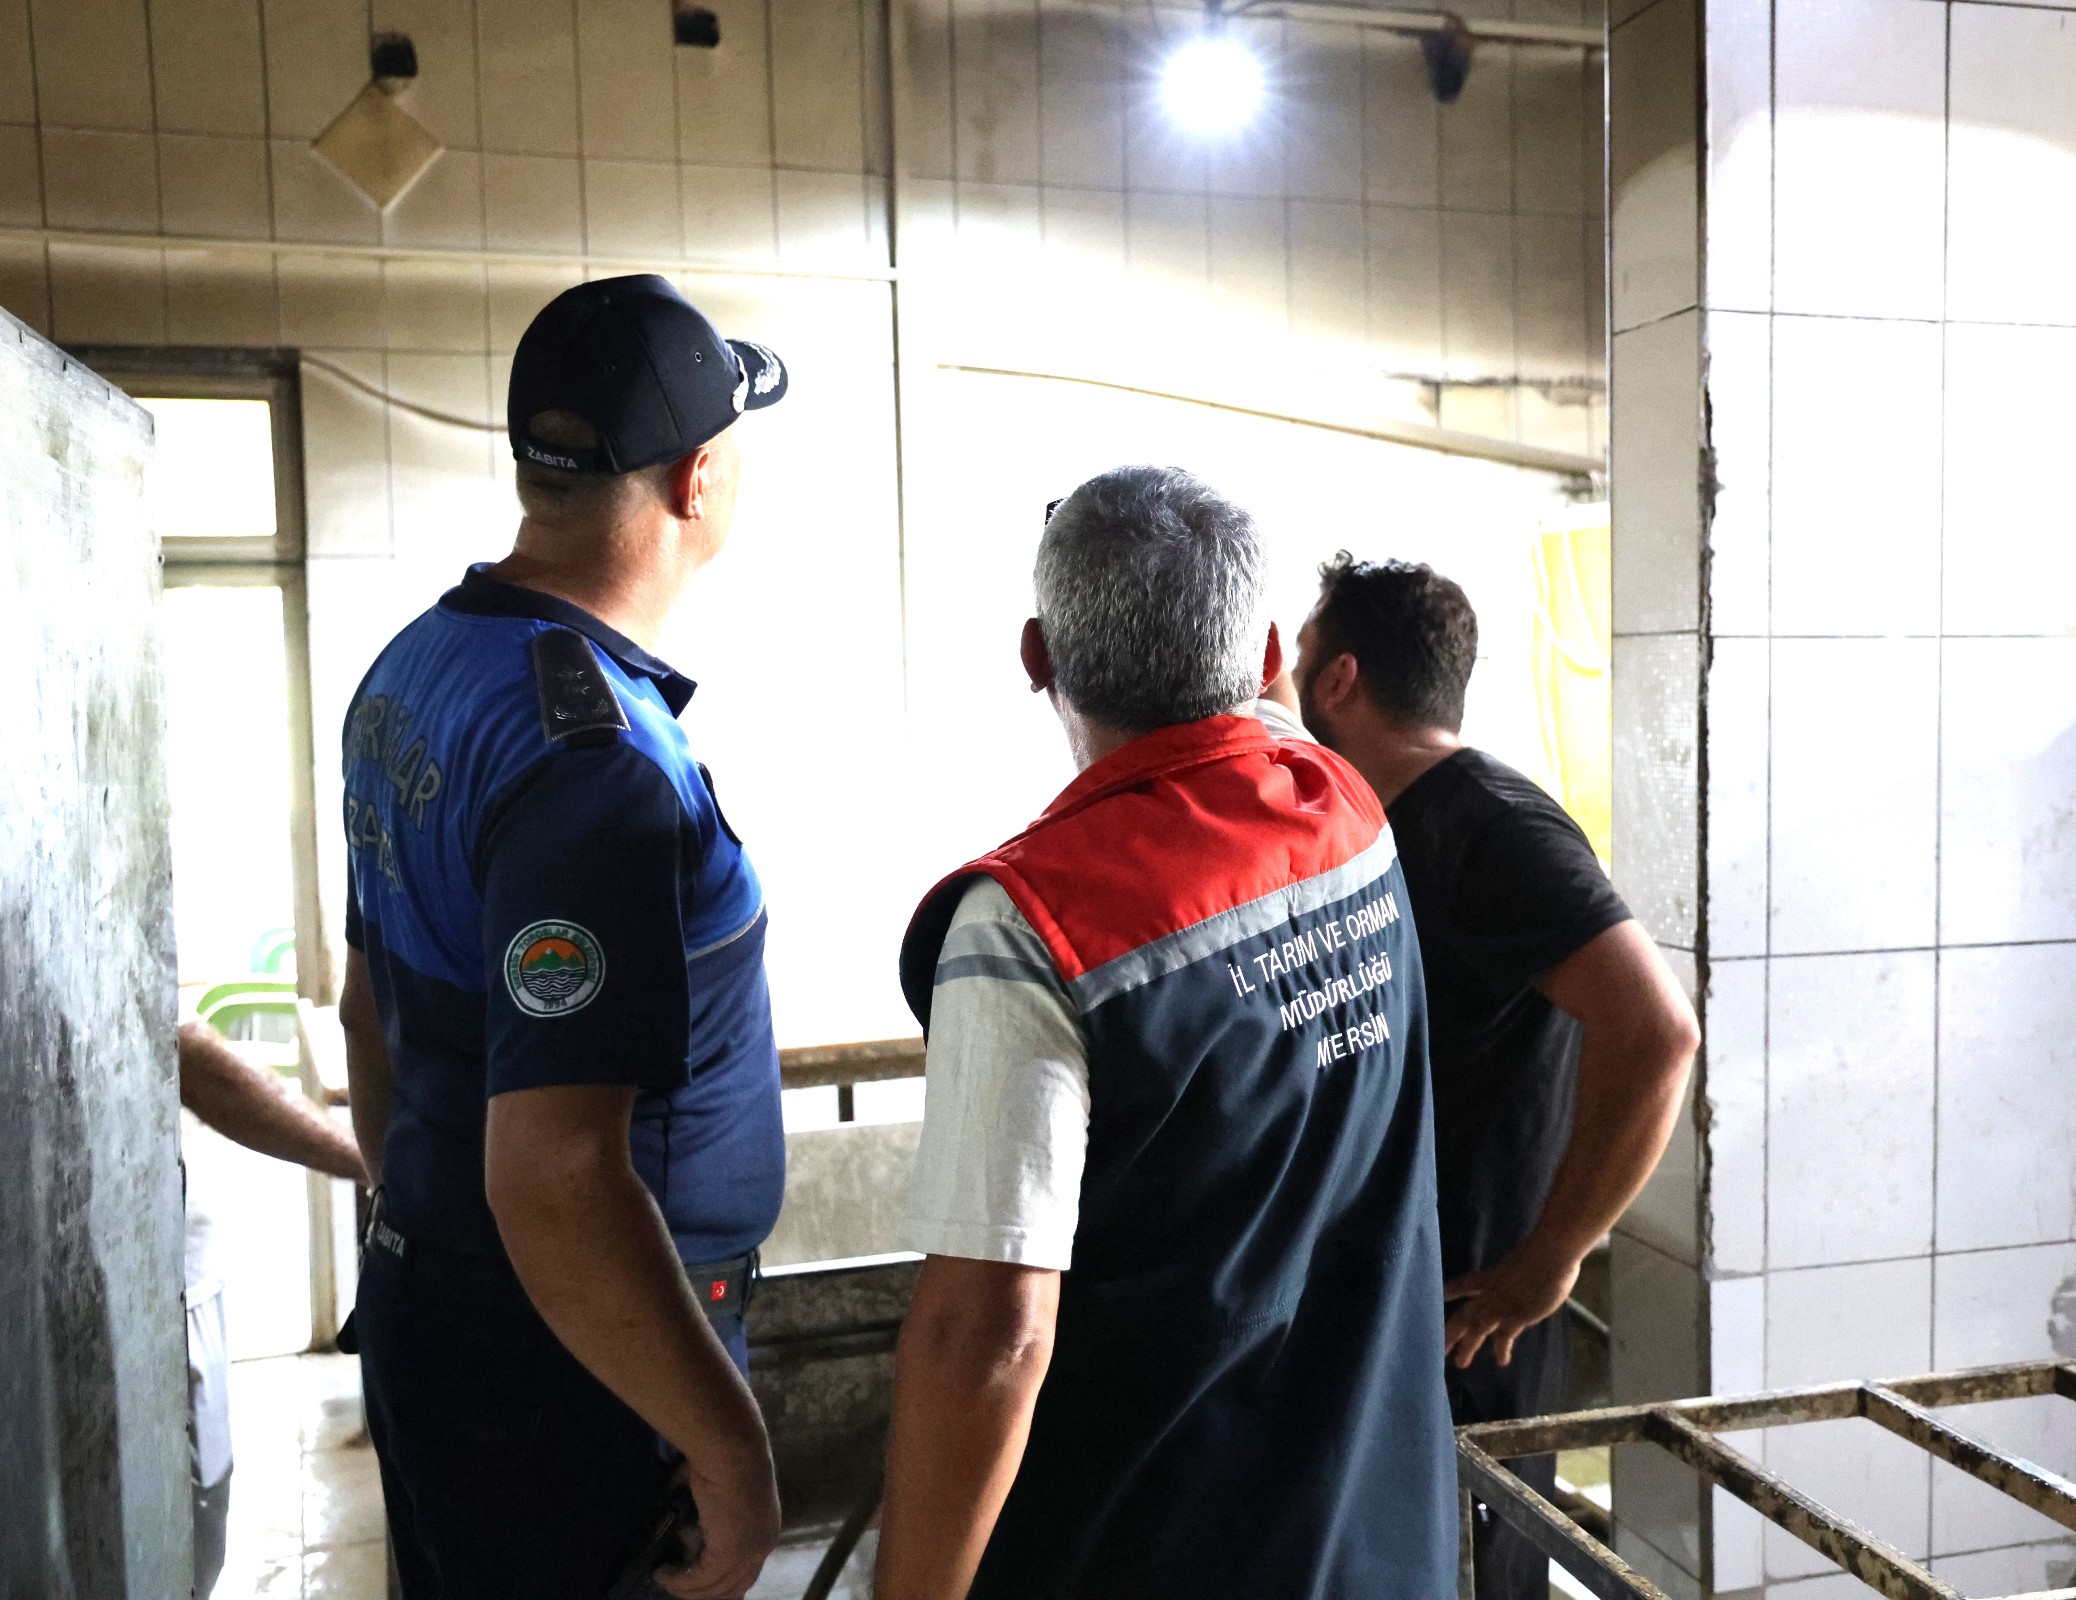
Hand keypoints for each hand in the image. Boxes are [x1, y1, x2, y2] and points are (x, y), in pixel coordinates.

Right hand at [652, 1461, 780, 1599]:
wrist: (733, 1449)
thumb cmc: (728, 1457)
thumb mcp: (724, 1492)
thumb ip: (713, 1514)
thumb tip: (690, 1522)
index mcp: (766, 1529)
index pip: (747, 1569)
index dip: (722, 1579)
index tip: (695, 1576)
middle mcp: (763, 1545)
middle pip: (734, 1586)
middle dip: (705, 1591)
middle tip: (680, 1585)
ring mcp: (749, 1552)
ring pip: (716, 1588)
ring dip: (688, 1589)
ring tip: (665, 1578)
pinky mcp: (729, 1554)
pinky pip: (701, 1579)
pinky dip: (680, 1581)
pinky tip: (663, 1573)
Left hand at [1442, 1244, 1580, 1369]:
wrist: (1550, 1254)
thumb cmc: (1543, 1252)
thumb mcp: (1522, 1265)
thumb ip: (1517, 1280)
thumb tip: (1524, 1288)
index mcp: (1492, 1277)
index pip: (1466, 1283)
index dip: (1453, 1290)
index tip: (1442, 1296)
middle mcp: (1491, 1292)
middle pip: (1464, 1313)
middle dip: (1451, 1331)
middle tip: (1441, 1348)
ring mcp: (1501, 1304)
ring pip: (1476, 1328)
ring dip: (1467, 1346)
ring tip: (1460, 1364)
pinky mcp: (1515, 1315)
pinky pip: (1504, 1337)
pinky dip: (1502, 1350)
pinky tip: (1502, 1361)